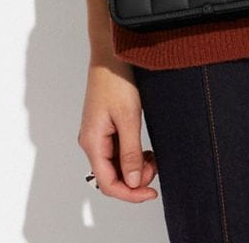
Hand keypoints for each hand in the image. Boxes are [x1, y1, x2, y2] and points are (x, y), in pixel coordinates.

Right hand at [78, 50, 159, 202]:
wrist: (110, 55)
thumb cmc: (116, 81)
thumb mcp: (128, 118)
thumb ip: (130, 152)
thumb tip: (132, 181)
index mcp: (93, 142)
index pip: (108, 183)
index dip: (130, 193)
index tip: (151, 192)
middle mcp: (92, 142)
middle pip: (111, 175)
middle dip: (134, 179)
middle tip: (155, 168)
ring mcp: (98, 134)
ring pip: (115, 163)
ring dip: (134, 167)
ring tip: (152, 158)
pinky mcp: (105, 126)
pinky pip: (117, 150)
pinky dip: (132, 154)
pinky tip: (145, 150)